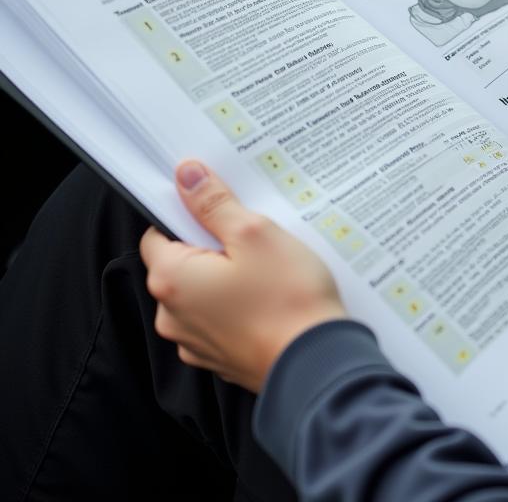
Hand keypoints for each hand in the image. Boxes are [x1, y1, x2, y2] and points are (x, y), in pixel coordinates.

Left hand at [140, 160, 346, 393]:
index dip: (189, 216)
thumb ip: (214, 203)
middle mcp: (172, 316)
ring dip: (229, 276)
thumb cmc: (286, 297)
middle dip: (215, 245)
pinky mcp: (220, 358)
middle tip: (256, 238)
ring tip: (270, 269)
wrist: (317, 364)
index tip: (223, 209)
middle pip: (182, 262)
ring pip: (203, 291)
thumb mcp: (254, 233)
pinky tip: (271, 297)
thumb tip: (186, 175)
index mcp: (171, 280)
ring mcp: (195, 342)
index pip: (158, 233)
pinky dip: (240, 304)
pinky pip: (221, 317)